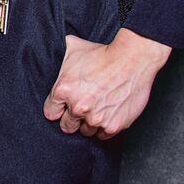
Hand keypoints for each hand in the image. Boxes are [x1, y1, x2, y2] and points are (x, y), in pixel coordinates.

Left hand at [42, 27, 170, 139]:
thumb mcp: (74, 49)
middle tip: (81, 109)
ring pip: (86, 131)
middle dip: (72, 119)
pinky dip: (105, 127)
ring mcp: (96, 119)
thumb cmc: (103, 54)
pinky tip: (108, 114)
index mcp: (63, 90)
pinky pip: (103, 135)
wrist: (132, 60)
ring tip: (97, 109)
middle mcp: (77, 107)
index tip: (63, 107)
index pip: (51, 112)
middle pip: (67, 126)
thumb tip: (57, 48)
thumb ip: (62, 57)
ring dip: (89, 123)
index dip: (57, 109)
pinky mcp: (113, 126)